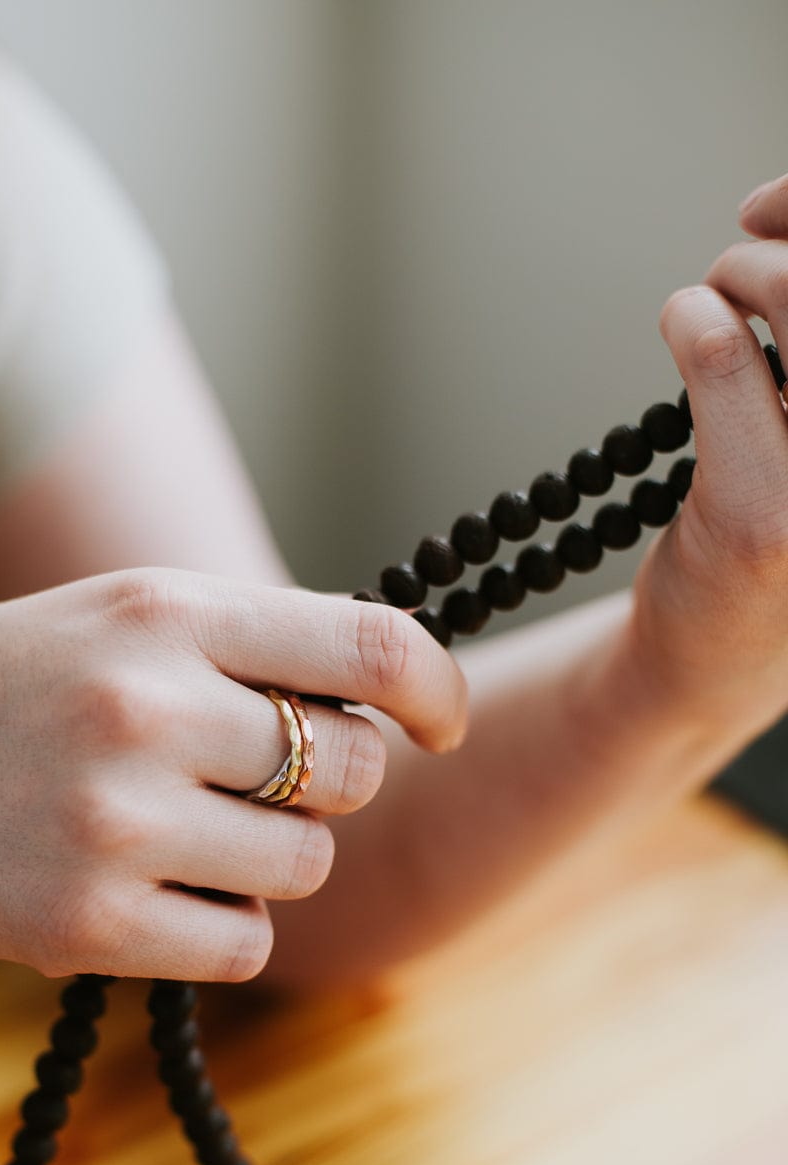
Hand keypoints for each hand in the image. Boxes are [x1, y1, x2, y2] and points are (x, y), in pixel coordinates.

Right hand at [0, 568, 466, 985]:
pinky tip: (154, 890)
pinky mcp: (91, 926)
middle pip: (351, 769)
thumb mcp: (116, 619)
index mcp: (161, 611)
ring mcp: (116, 822)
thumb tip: (386, 698)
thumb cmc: (6, 692)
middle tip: (252, 780)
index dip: (433, 689)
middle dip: (327, 783)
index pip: (368, 642)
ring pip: (308, 866)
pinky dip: (223, 925)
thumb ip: (245, 644)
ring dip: (273, 861)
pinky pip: (246, 943)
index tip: (440, 724)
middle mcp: (144, 707)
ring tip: (182, 833)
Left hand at [623, 181, 787, 743]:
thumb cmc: (782, 540)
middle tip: (737, 259)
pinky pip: (725, 363)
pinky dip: (692, 319)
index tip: (770, 205)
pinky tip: (683, 323)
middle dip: (783, 242)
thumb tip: (780, 233)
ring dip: (738, 276)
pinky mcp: (773, 513)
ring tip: (711, 301)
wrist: (719, 662)